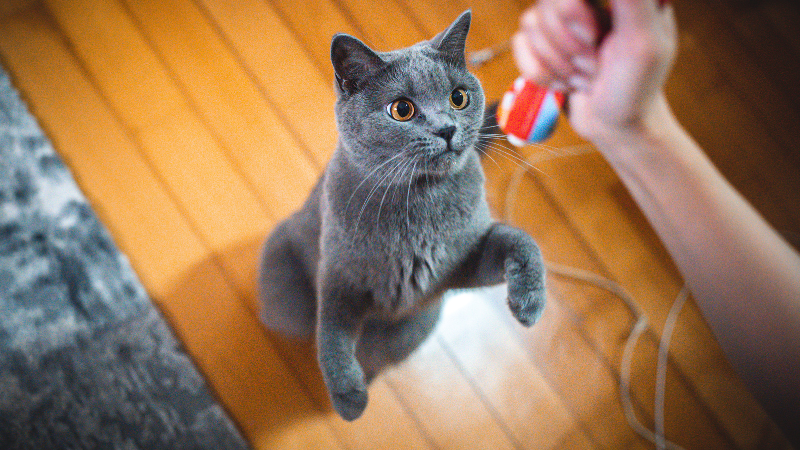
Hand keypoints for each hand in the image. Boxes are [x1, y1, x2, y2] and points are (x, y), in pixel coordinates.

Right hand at [512, 0, 677, 141]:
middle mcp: (586, 2)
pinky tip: (565, 83)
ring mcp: (561, 23)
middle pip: (547, 3)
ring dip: (558, 64)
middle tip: (594, 66)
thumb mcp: (644, 40)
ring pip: (530, 24)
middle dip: (568, 46)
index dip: (571, 10)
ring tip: (584, 78)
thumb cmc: (636, 89)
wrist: (615, 126)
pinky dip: (541, 73)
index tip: (593, 37)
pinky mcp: (542, 44)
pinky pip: (519, 45)